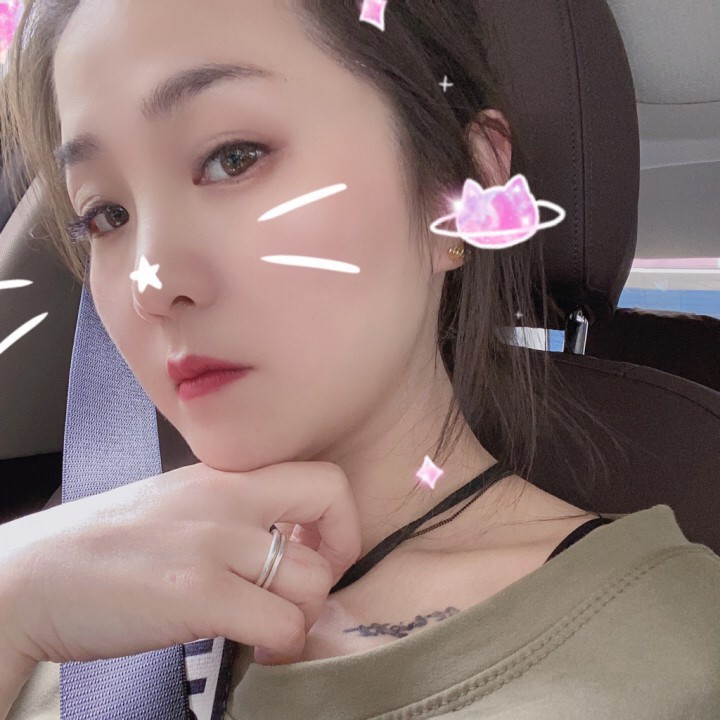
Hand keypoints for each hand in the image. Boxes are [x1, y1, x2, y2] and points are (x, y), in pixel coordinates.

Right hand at [0, 461, 361, 667]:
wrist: (31, 576)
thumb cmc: (103, 547)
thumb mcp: (178, 504)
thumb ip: (231, 512)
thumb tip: (280, 544)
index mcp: (224, 476)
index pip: (321, 476)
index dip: (338, 520)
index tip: (317, 553)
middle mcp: (227, 497)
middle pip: (332, 506)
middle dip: (333, 561)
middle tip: (302, 593)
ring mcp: (213, 543)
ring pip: (314, 577)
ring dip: (304, 614)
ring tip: (272, 629)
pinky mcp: (196, 593)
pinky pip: (282, 623)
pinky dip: (282, 645)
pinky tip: (256, 649)